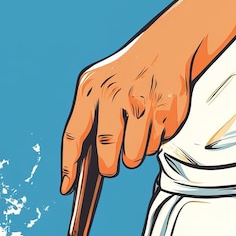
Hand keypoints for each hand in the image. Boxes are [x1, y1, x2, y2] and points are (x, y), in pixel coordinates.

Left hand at [60, 0, 235, 194]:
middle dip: (110, 166)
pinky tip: (156, 118)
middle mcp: (115, 94)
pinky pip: (160, 143)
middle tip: (111, 168)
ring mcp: (143, 101)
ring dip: (137, 154)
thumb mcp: (97, 88)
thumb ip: (86, 123)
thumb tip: (80, 171)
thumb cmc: (124, 76)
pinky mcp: (168, 108)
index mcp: (90, 90)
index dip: (68, 166)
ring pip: (137, 154)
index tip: (67, 188)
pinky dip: (157, 138)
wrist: (166, 47)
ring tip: (138, 131)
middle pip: (107, 152)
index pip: (74, 136)